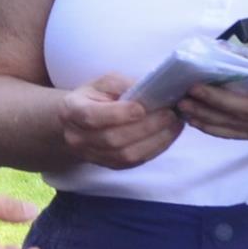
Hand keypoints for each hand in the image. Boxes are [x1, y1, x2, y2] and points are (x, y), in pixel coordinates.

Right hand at [56, 74, 185, 169]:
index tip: (142, 107)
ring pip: (125, 155)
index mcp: (72, 110)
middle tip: (169, 114)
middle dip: (145, 127)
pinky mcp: (109, 165)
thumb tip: (151, 89)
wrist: (76, 123)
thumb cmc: (93, 97)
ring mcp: (93, 155)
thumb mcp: (103, 83)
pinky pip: (133, 162)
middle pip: (113, 139)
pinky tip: (168, 135)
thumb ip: (123, 84)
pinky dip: (155, 149)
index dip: (118, 114)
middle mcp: (78, 137)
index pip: (92, 116)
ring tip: (174, 124)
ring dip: (155, 140)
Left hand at [175, 35, 247, 153]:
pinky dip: (215, 129)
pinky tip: (197, 121)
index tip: (207, 73)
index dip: (231, 83)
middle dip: (210, 102)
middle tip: (186, 92)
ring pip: (233, 125)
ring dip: (206, 117)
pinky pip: (236, 134)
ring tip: (182, 107)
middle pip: (239, 109)